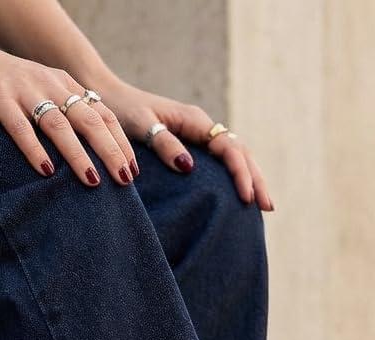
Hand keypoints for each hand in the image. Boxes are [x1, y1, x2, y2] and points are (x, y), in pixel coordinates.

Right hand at [0, 42, 136, 185]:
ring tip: (92, 181)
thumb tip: (92, 150)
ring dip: (77, 155)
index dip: (120, 142)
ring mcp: (23, 90)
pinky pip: (20, 126)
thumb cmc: (3, 84)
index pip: (102, 113)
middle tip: (125, 180)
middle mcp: (49, 84)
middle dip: (111, 151)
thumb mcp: (41, 92)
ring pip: (58, 124)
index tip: (133, 170)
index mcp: (64, 84)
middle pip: (89, 120)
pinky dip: (34, 149)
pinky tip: (45, 172)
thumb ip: (64, 112)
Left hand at [100, 80, 273, 210]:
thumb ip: (163, 143)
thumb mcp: (140, 125)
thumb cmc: (121, 111)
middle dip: (256, 179)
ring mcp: (198, 136)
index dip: (241, 173)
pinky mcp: (191, 145)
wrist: (106, 98)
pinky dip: (235, 177)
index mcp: (194, 121)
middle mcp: (201, 127)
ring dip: (250, 179)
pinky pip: (220, 162)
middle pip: (240, 152)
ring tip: (262, 205)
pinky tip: (240, 194)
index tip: (246, 197)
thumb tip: (189, 166)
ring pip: (234, 156)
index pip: (229, 147)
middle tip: (268, 207)